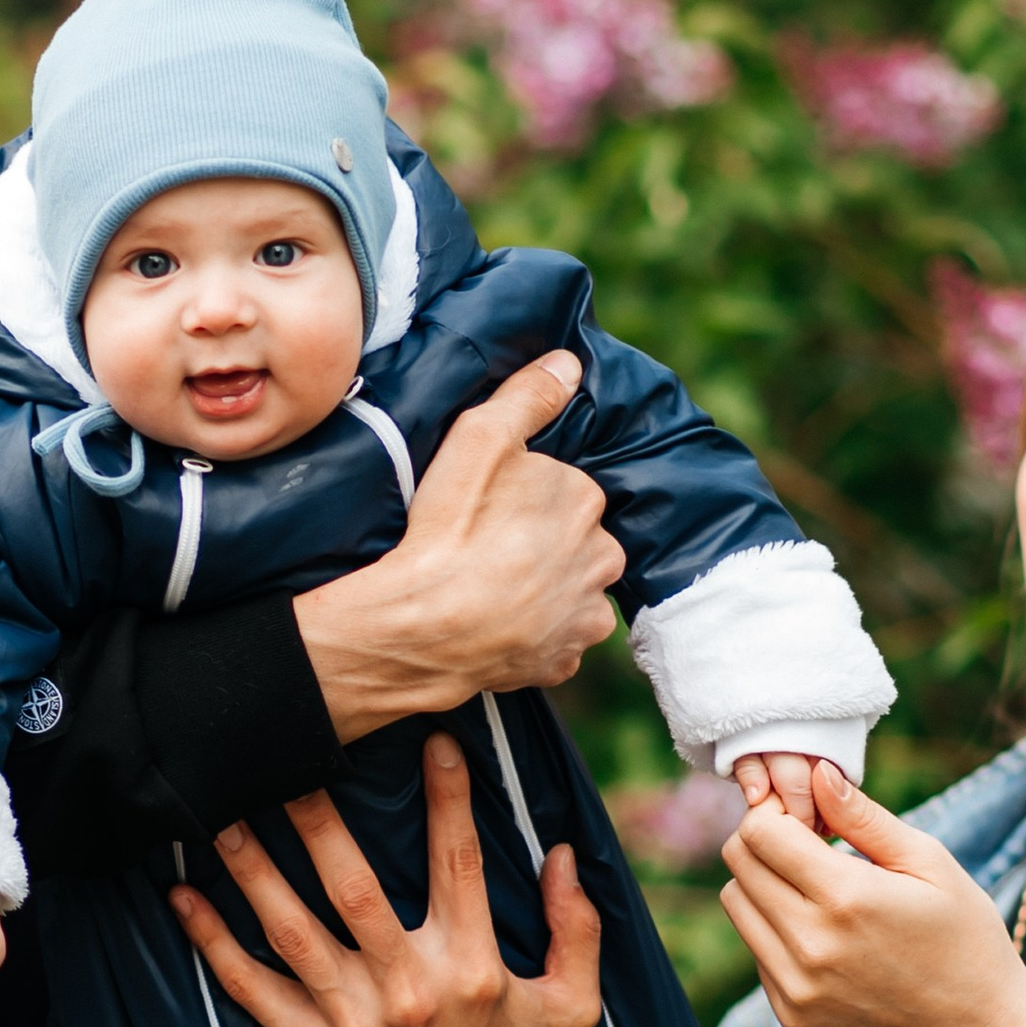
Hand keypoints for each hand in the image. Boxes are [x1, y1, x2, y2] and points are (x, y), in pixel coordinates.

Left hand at [168, 731, 601, 1026]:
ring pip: (293, 932)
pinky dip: (213, 945)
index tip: (434, 743)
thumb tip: (565, 856)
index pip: (459, 866)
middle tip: (287, 766)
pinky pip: (252, 989)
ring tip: (222, 818)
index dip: (449, 801)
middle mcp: (408, 990)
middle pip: (353, 890)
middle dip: (317, 825)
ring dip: (253, 873)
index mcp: (471, 969)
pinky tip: (182, 899)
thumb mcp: (569, 1008)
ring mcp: (352, 1022)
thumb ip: (577, 931)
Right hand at [291, 354, 621, 741]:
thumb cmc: (448, 530)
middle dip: (543, 545)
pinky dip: (534, 635)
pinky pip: (556, 642)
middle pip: (575, 542)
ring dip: (544, 591)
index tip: (488, 510)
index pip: (565, 491)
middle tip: (488, 550)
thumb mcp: (478, 440)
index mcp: (586, 499)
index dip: (525, 499)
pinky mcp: (565, 662)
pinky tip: (497, 625)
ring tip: (491, 590)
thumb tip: (569, 364)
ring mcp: (585, 615)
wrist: (423, 626)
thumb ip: (527, 398)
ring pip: (571, 593)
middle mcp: (602, 558)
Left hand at [719, 759, 1025, 1026]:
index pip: (759, 833)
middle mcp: (810, 945)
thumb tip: (816, 774)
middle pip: (738, 864)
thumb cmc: (961, 932)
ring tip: (816, 890)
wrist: (976, 1023)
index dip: (777, 813)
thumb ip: (863, 816)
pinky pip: (755, 951)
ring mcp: (796, 987)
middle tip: (810, 848)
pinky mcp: (791, 1015)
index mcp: (845, 897)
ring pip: (736, 906)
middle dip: (766, 841)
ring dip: (764, 885)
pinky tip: (825, 936)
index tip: (808, 819)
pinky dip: (776, 932)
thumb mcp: (928, 861)